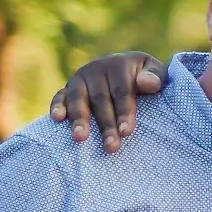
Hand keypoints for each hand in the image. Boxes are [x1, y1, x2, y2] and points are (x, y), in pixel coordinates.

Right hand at [45, 52, 161, 151]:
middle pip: (100, 99)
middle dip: (106, 125)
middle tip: (110, 147)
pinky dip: (57, 106)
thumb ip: (155, 77)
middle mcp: (96, 69)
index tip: (127, 132)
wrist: (126, 68)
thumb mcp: (155, 72)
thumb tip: (147, 83)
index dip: (124, 112)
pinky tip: (56, 119)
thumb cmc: (145, 76)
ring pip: (78, 99)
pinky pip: (59, 96)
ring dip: (79, 119)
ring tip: (80, 138)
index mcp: (119, 65)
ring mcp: (79, 78)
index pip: (122, 91)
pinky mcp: (67, 88)